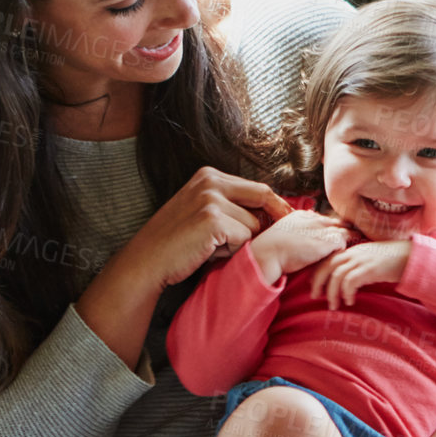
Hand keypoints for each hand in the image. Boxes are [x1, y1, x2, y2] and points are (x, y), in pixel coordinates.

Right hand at [119, 167, 292, 290]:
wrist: (147, 261)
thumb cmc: (177, 243)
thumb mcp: (202, 211)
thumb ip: (231, 205)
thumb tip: (274, 213)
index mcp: (209, 175)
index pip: (258, 187)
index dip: (276, 206)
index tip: (288, 220)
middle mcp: (211, 181)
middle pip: (263, 198)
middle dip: (271, 220)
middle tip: (262, 240)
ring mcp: (211, 199)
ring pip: (254, 224)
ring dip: (241, 242)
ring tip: (213, 247)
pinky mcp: (213, 220)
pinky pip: (244, 238)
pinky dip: (232, 251)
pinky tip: (209, 252)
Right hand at [250, 209, 351, 283]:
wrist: (268, 253)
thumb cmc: (271, 249)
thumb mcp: (283, 234)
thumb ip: (295, 232)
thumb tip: (301, 239)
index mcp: (303, 216)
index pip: (324, 219)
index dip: (332, 228)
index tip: (337, 235)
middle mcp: (314, 219)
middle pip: (338, 222)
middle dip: (346, 230)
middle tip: (356, 238)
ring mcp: (322, 228)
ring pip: (345, 230)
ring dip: (350, 239)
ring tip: (357, 247)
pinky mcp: (327, 240)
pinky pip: (344, 242)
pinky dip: (344, 249)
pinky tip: (344, 256)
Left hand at [308, 240, 410, 308]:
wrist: (409, 257)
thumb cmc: (389, 261)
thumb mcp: (367, 260)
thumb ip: (354, 266)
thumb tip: (340, 282)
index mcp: (350, 250)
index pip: (326, 259)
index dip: (317, 273)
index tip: (314, 286)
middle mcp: (353, 253)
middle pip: (326, 266)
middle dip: (318, 283)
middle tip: (315, 297)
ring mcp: (361, 260)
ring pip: (336, 276)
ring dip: (332, 292)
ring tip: (334, 305)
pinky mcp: (369, 269)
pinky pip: (350, 282)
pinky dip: (346, 293)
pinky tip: (349, 301)